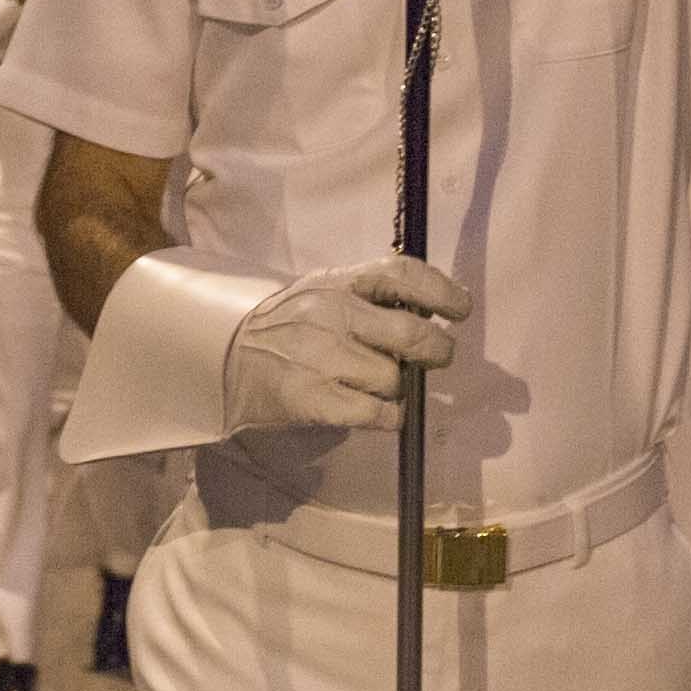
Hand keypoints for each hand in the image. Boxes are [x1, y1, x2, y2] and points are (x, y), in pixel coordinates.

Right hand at [221, 255, 471, 436]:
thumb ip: (374, 297)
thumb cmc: (294, 325)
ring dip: (399, 388)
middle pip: (410, 333)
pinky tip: (382, 413)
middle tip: (437, 357)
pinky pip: (375, 413)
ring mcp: (319, 356)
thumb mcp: (328, 292)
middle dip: (437, 350)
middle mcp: (331, 313)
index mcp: (340, 281)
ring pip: (392, 378)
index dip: (440, 290)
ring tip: (382, 386)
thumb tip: (436, 315)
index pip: (401, 273)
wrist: (229, 358)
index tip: (460, 310)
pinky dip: (390, 417)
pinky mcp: (311, 398)